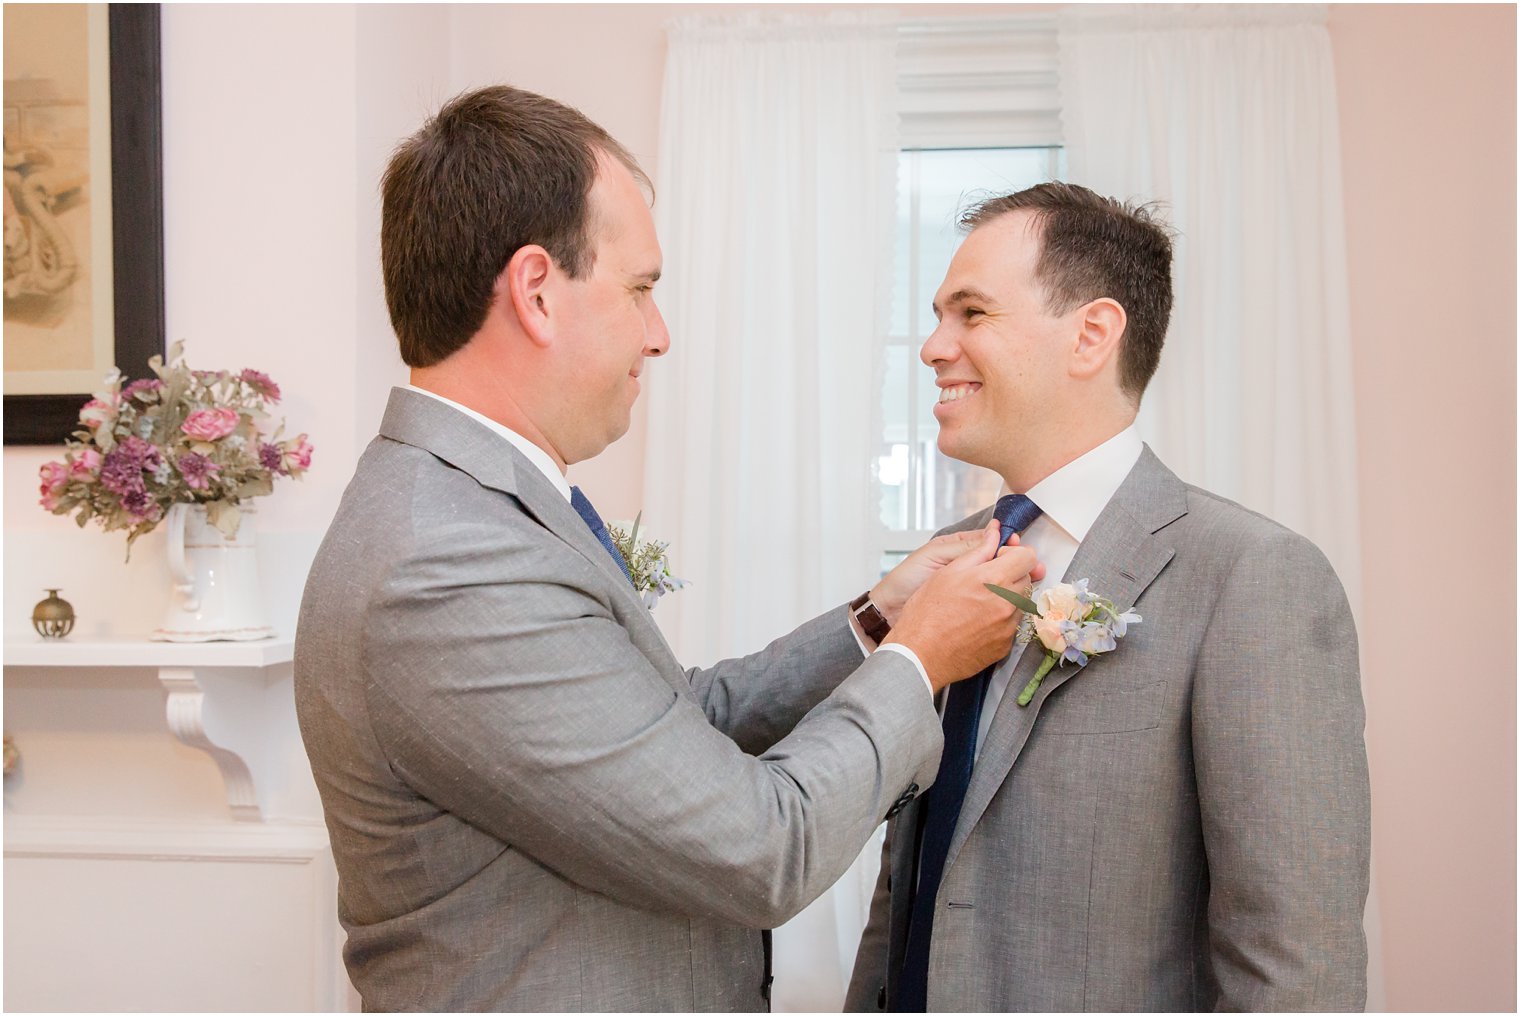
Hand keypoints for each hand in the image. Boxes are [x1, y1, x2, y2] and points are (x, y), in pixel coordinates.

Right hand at [884, 523, 1046, 692]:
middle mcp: (1008, 603)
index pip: (1028, 557)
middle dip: (1011, 575)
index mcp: (994, 579)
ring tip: (977, 603)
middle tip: (985, 580)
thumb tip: (994, 535)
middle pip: (1026, 579)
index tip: (999, 559)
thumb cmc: (927, 615)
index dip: (1014, 554)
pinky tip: (977, 621)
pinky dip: (1000, 620)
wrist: (920, 655)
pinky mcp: (1005, 645)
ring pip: (1020, 603)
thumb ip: (978, 552)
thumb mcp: (948, 572)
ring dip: (1007, 598)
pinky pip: (1011, 625)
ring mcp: (1008, 627)